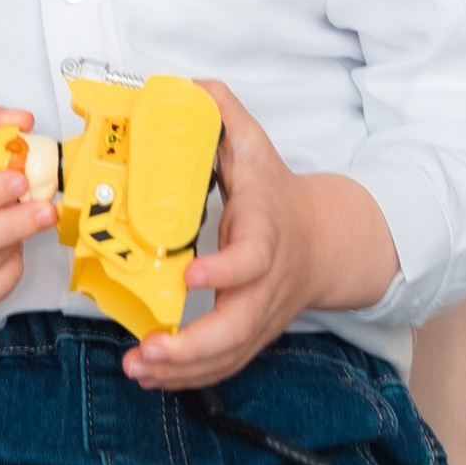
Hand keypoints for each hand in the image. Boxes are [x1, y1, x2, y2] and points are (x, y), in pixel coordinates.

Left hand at [123, 83, 398, 387]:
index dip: (224, 270)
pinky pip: (222, 366)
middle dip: (193, 345)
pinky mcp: (249, 336)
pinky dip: (186, 377)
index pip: (252, 260)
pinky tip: (150, 375)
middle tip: (151, 347)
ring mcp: (259, 317)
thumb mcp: (256, 146)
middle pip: (238, 327)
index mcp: (265, 237)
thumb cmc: (278, 194)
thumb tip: (189, 87)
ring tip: (139, 368)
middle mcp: (264, 285)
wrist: (325, 241)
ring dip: (182, 369)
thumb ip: (223, 114)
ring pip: (228, 355)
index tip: (190, 273)